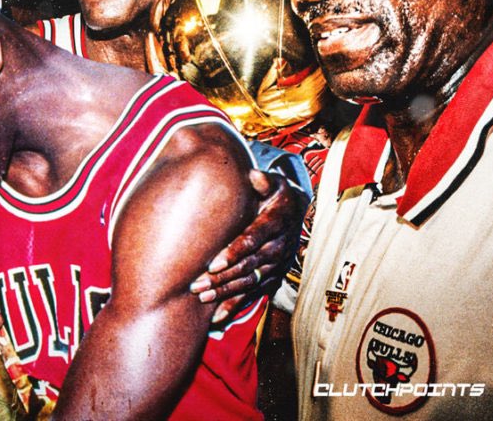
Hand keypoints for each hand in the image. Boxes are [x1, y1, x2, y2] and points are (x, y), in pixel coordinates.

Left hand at [189, 169, 303, 322]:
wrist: (295, 214)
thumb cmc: (273, 195)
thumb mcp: (274, 183)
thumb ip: (263, 181)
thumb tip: (254, 176)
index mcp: (277, 221)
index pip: (255, 238)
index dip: (235, 251)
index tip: (214, 263)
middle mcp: (279, 246)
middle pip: (248, 265)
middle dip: (222, 277)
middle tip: (196, 284)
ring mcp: (276, 265)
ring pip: (249, 282)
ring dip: (224, 292)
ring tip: (201, 297)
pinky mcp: (272, 279)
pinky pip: (252, 295)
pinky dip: (234, 306)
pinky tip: (215, 317)